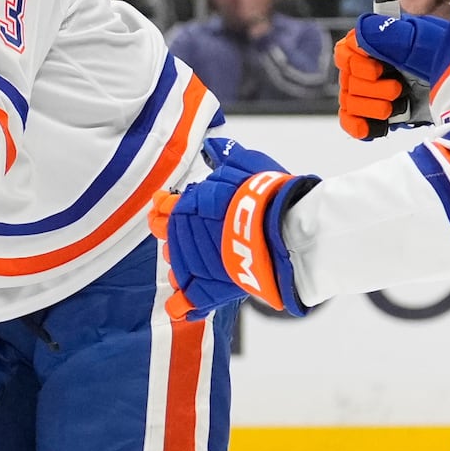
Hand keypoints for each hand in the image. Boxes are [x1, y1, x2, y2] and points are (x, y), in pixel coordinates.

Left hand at [148, 137, 318, 320]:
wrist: (282, 229)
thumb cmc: (267, 195)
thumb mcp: (247, 163)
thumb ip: (227, 156)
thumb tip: (215, 145)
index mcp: (191, 204)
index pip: (167, 207)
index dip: (167, 208)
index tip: (167, 206)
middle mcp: (186, 234)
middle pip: (171, 237)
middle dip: (177, 236)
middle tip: (189, 236)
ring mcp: (196, 263)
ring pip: (178, 267)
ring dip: (182, 266)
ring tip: (193, 267)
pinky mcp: (208, 289)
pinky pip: (186, 301)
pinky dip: (183, 304)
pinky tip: (182, 305)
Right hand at [334, 14, 446, 139]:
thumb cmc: (449, 60)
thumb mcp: (423, 43)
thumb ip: (389, 35)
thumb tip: (361, 32)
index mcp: (378, 43)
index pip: (345, 52)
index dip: (357, 65)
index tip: (379, 71)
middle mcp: (371, 66)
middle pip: (348, 81)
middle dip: (372, 90)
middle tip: (398, 90)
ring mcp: (373, 92)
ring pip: (349, 102)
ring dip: (372, 107)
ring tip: (399, 106)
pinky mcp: (377, 115)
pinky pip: (352, 122)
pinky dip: (361, 126)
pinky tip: (380, 126)